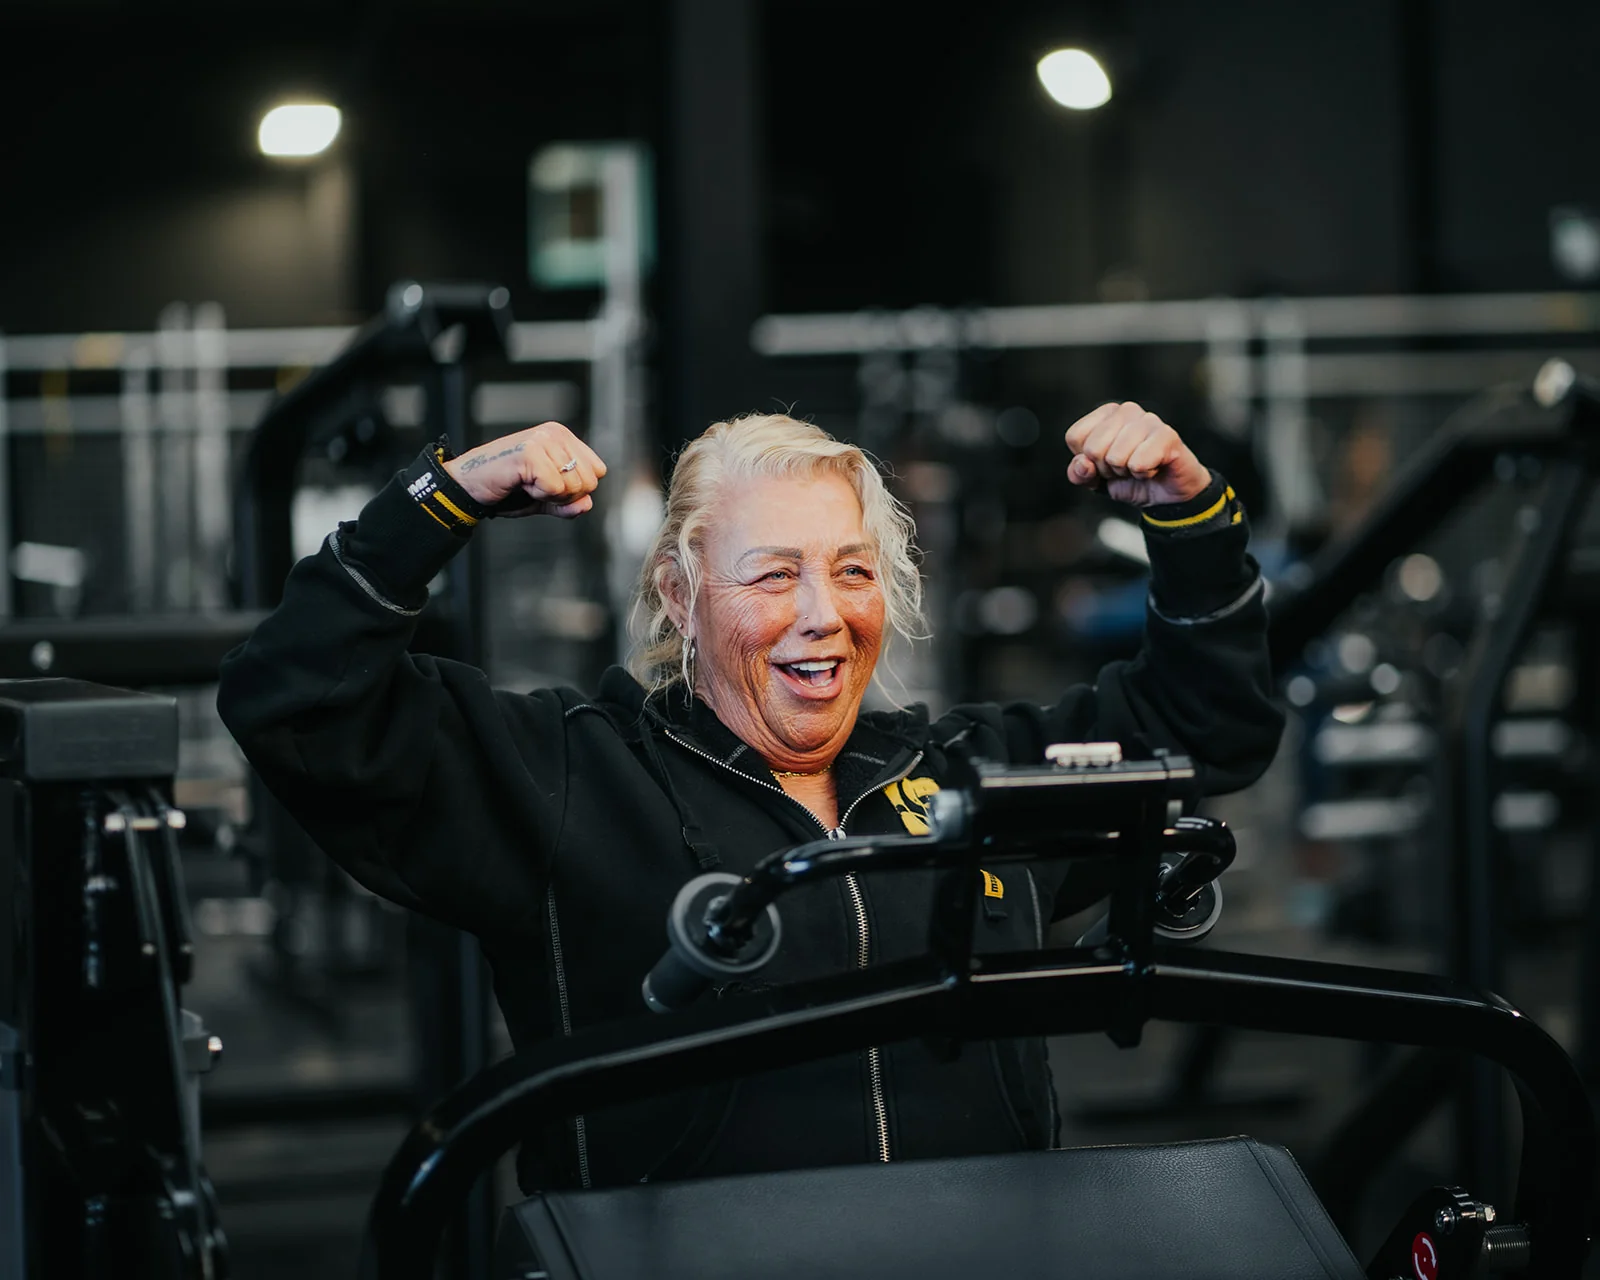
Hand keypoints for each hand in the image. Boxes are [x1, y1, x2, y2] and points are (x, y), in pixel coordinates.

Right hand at [442, 422, 606, 518]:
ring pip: (574, 486)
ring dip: (550, 496)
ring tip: (527, 484)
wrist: (470, 486)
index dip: (576, 490)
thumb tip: (587, 504)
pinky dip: (538, 495)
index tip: (550, 487)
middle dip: (565, 496)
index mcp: (564, 438)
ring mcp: (543, 440)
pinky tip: (520, 482)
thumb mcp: (546, 500)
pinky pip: (555, 488)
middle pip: (590, 481)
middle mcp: (556, 433)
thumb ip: (569, 503)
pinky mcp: (531, 452)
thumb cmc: (506, 489)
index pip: (598, 472)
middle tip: (537, 488)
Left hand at [1063, 402, 1209, 506]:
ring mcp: (1148, 419)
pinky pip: (1138, 463)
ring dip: (1127, 472)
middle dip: (1107, 469)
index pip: (1075, 437)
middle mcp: (1126, 410)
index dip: (1087, 461)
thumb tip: (1083, 463)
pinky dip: (1144, 474)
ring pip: (1116, 457)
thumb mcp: (1095, 481)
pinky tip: (1155, 467)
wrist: (1165, 495)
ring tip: (1141, 467)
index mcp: (1105, 414)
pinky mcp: (1167, 434)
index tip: (1105, 464)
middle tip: (1126, 468)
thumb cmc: (1129, 480)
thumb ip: (1079, 473)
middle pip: (1093, 448)